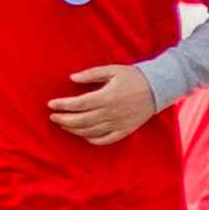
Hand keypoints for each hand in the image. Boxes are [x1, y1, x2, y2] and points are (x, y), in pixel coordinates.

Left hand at [45, 62, 160, 143]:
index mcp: (106, 97)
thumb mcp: (111, 70)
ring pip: (91, 131)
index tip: (51, 104)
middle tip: (52, 117)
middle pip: (81, 120)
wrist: (158, 88)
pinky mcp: (125, 130)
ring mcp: (118, 124)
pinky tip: (83, 135)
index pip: (78, 104)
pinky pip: (106, 140)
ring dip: (74, 130)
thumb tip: (71, 78)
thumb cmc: (133, 77)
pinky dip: (92, 139)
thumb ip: (90, 74)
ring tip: (63, 125)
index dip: (63, 105)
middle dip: (64, 120)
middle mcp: (111, 113)